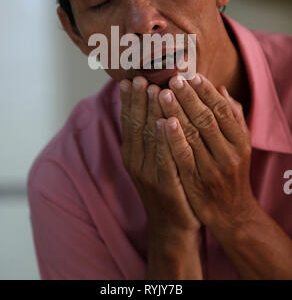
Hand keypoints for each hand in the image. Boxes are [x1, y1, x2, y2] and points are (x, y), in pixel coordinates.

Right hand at [119, 76, 200, 236]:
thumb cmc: (166, 185)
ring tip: (154, 89)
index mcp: (132, 153)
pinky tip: (167, 122)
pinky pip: (164, 157)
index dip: (129, 100)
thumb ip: (151, 135)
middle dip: (138, 100)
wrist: (173, 225)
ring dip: (150, 112)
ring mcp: (149, 174)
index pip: (129, 121)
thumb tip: (152, 105)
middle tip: (140, 77)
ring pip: (148, 137)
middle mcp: (136, 161)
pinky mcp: (165, 185)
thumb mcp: (153, 160)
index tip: (131, 79)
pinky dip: (164, 139)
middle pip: (135, 125)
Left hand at [157, 73, 256, 235]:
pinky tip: (162, 122)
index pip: (222, 110)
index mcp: (240, 141)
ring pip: (192, 135)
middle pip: (205, 119)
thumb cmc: (232, 172)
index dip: (206, 92)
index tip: (192, 76)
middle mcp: (229, 154)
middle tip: (173, 78)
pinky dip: (173, 139)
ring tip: (162, 92)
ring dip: (176, 111)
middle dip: (188, 97)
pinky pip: (182, 157)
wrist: (231, 213)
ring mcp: (212, 169)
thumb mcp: (239, 145)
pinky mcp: (195, 183)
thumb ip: (233, 118)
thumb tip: (222, 90)